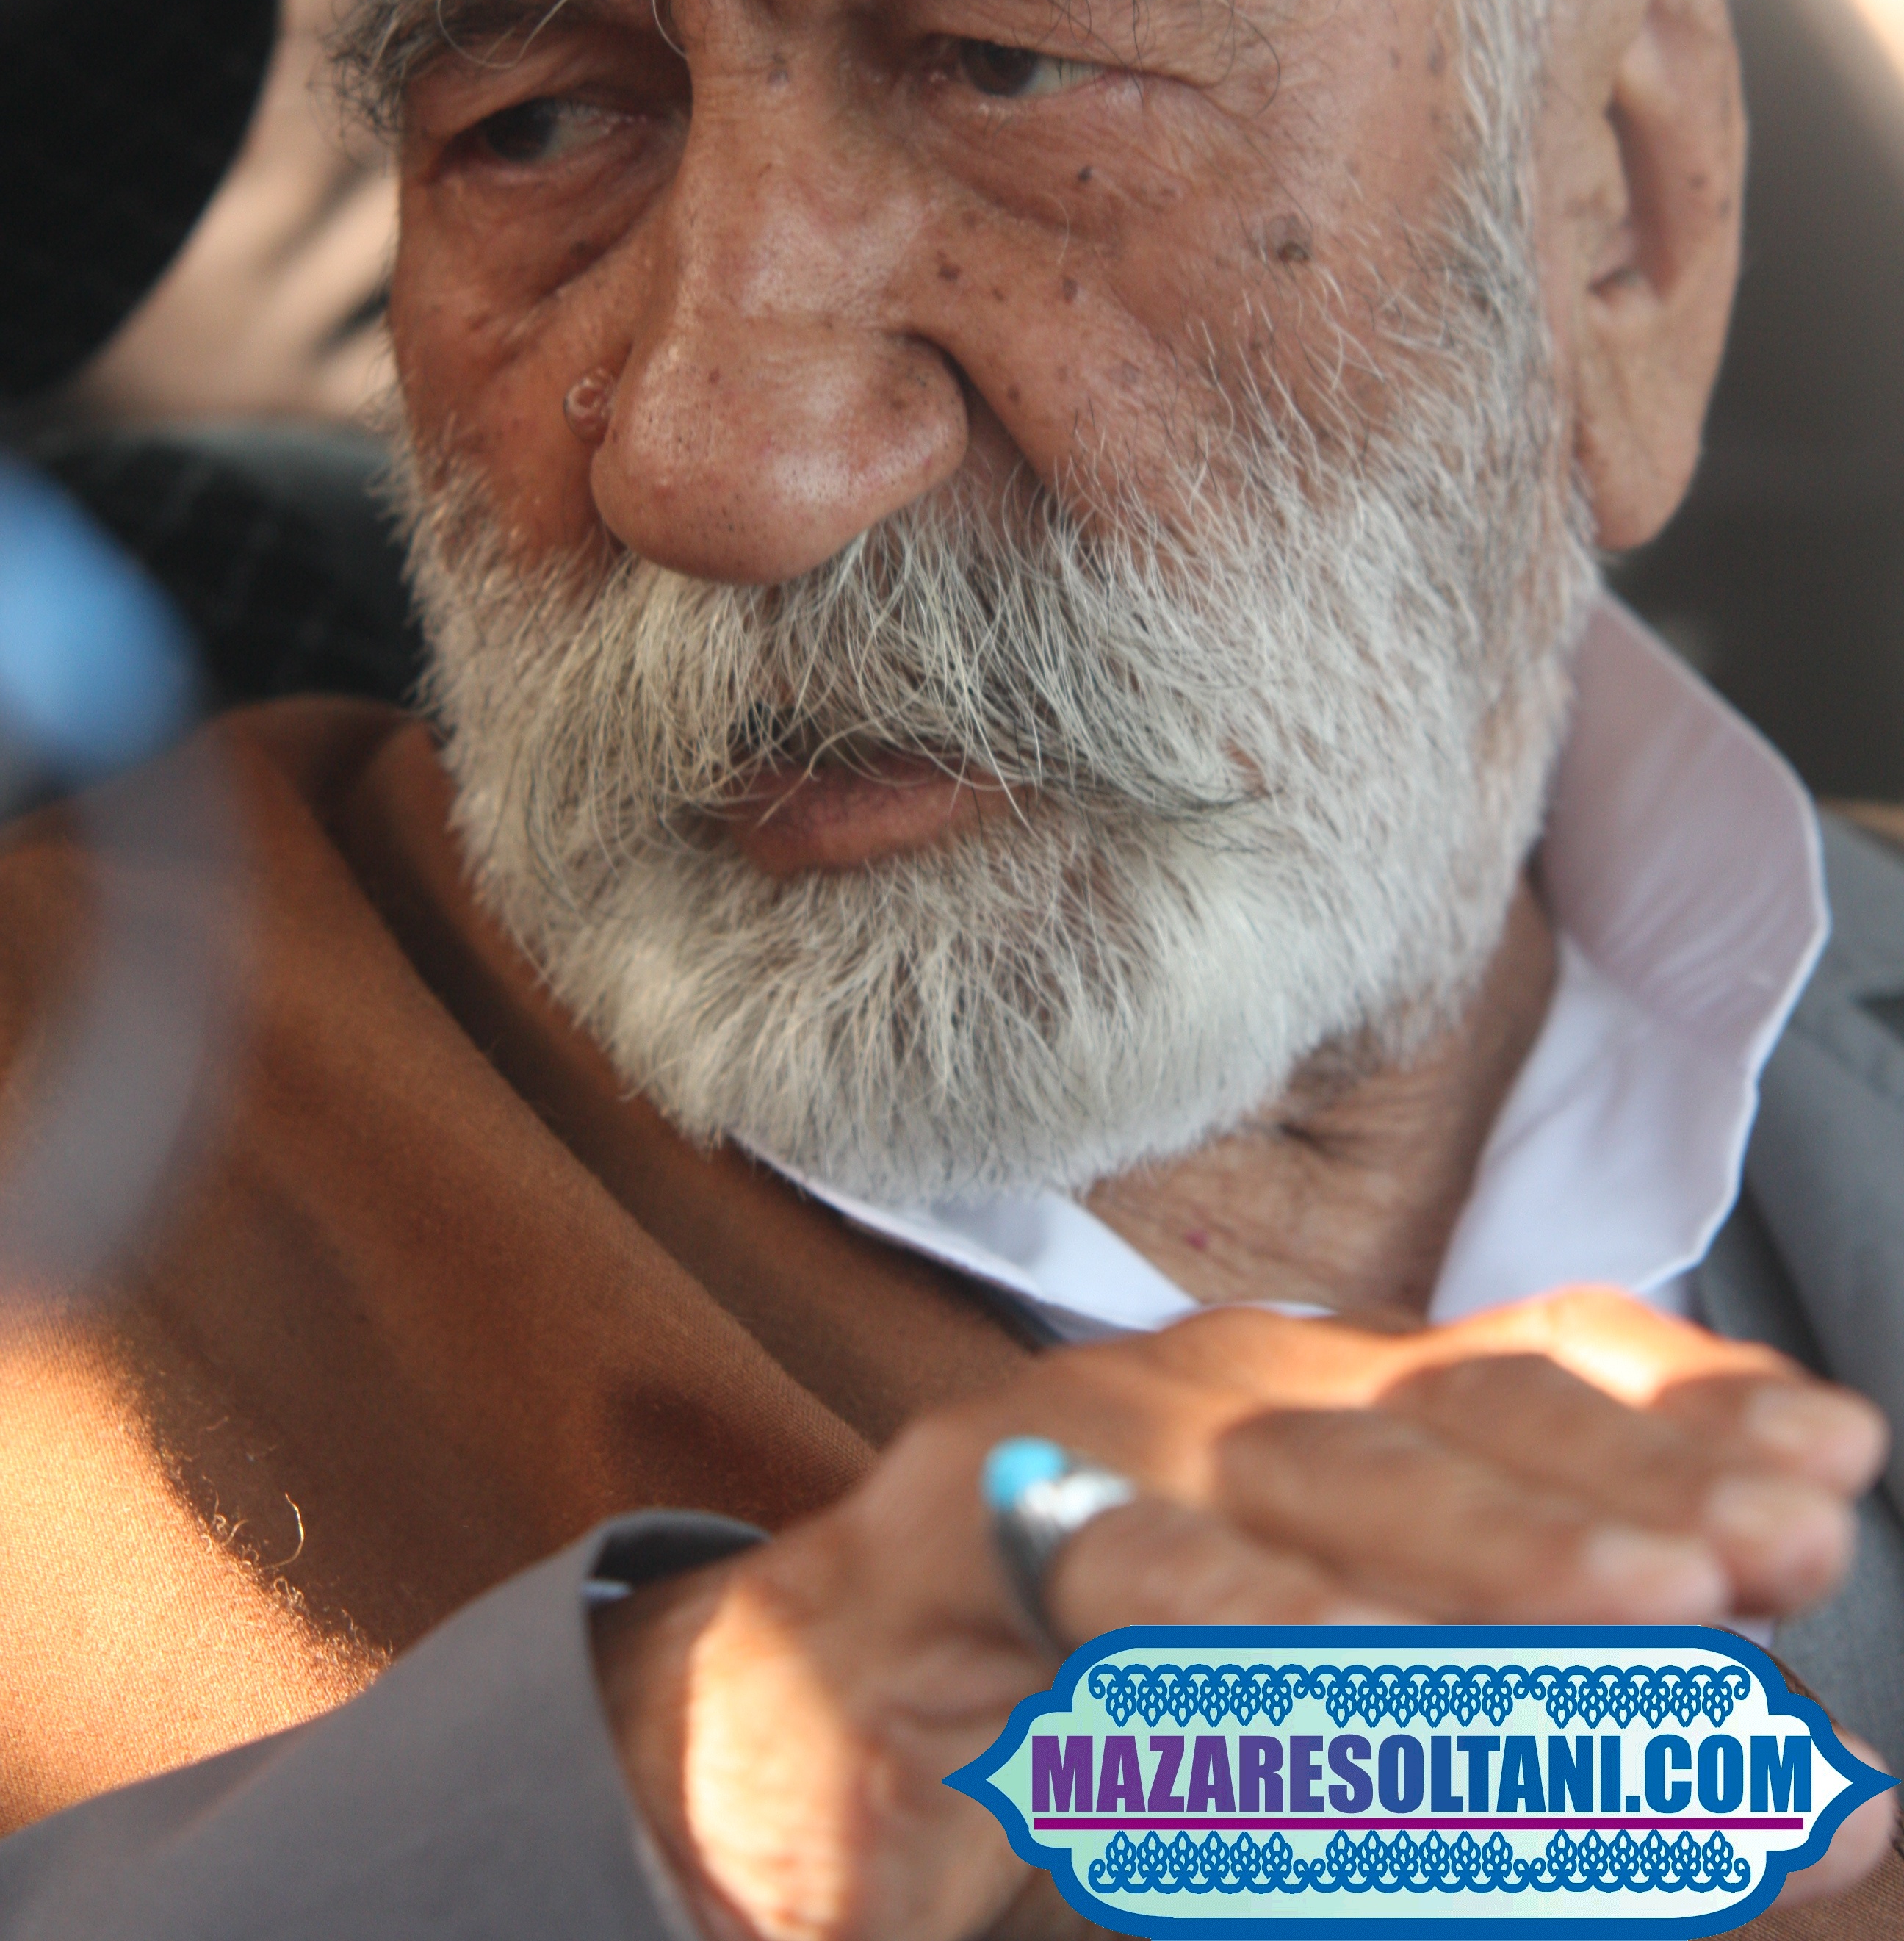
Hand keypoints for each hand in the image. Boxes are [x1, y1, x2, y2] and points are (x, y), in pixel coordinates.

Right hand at [591, 1289, 1890, 1940]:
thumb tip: (1853, 1822)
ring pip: (1290, 1512)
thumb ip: (1563, 1736)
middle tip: (1771, 1549)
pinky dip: (1245, 1660)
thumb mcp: (1357, 1684)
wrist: (795, 1728)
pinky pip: (1123, 1619)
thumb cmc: (1102, 1702)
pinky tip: (1348, 1714)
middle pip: (1426, 1433)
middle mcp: (1203, 1400)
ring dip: (1464, 1567)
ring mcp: (1076, 1464)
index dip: (1678, 1406)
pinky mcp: (956, 1558)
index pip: (1518, 1374)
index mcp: (1304, 1402)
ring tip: (1636, 1617)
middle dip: (1612, 1489)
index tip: (1837, 1459)